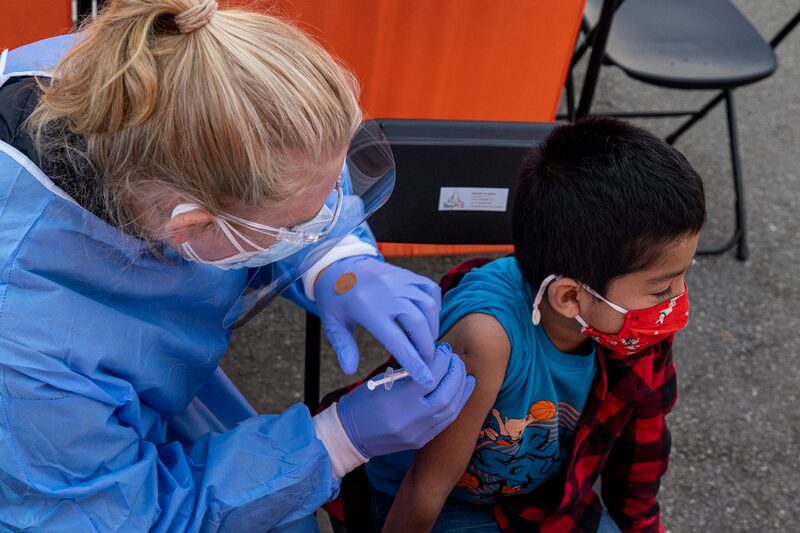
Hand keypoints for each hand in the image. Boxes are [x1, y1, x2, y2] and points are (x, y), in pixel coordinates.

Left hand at [315, 255, 441, 385]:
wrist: (338, 264)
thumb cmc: (335, 297)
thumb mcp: (332, 323)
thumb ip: (343, 346)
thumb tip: (350, 370)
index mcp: (368, 308)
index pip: (397, 341)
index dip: (414, 362)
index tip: (425, 379)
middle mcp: (387, 293)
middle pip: (419, 324)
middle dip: (427, 348)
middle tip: (426, 363)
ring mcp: (400, 281)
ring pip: (429, 306)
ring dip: (433, 328)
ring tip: (426, 342)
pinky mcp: (407, 274)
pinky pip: (430, 289)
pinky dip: (434, 306)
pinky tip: (428, 318)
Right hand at [337, 343, 474, 456]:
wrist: (350, 436)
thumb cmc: (362, 402)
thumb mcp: (381, 381)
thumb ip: (408, 372)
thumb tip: (433, 357)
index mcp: (396, 401)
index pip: (429, 376)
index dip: (441, 360)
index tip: (443, 348)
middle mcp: (410, 420)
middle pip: (446, 394)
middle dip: (455, 373)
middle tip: (454, 358)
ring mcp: (418, 433)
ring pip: (451, 409)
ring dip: (461, 387)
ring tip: (462, 371)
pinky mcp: (421, 440)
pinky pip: (446, 421)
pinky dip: (458, 403)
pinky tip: (463, 389)